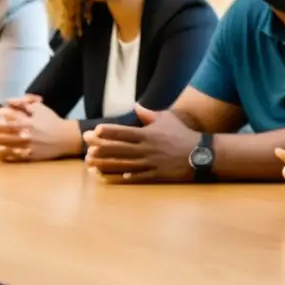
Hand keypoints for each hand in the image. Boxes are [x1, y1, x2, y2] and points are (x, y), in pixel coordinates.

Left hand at [0, 100, 81, 162]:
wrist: (67, 138)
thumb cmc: (53, 122)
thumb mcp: (41, 108)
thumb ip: (25, 103)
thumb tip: (9, 101)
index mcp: (29, 121)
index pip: (10, 116)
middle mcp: (27, 133)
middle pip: (5, 131)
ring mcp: (28, 146)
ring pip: (7, 145)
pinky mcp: (30, 156)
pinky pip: (13, 156)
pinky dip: (2, 155)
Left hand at [83, 105, 199, 183]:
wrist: (199, 154)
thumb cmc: (182, 134)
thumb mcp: (167, 120)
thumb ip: (149, 114)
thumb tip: (136, 106)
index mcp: (148, 134)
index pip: (124, 132)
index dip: (109, 131)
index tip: (95, 130)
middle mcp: (147, 149)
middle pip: (119, 149)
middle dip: (100, 148)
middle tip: (85, 148)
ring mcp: (150, 163)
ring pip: (122, 165)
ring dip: (105, 165)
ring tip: (90, 165)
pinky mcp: (154, 175)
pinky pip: (134, 177)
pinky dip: (120, 178)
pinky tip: (107, 178)